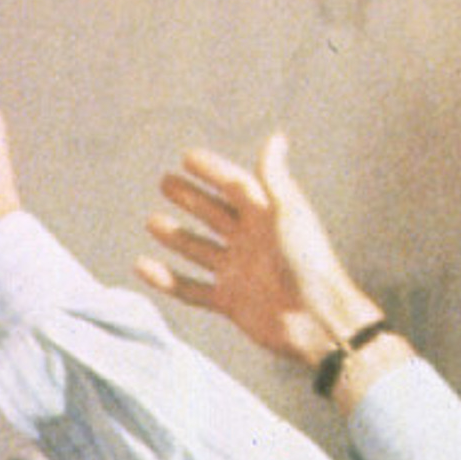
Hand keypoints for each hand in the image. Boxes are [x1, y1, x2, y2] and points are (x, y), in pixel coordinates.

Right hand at [135, 132, 373, 367]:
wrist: (317, 322)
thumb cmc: (309, 264)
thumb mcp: (289, 213)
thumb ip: (273, 177)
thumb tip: (275, 137)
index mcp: (268, 217)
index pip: (235, 186)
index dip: (212, 171)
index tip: (187, 157)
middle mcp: (251, 242)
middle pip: (214, 214)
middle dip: (190, 198)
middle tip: (164, 181)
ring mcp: (238, 272)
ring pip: (200, 249)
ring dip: (177, 236)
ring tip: (152, 221)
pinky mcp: (230, 301)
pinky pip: (191, 289)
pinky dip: (166, 279)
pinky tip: (143, 267)